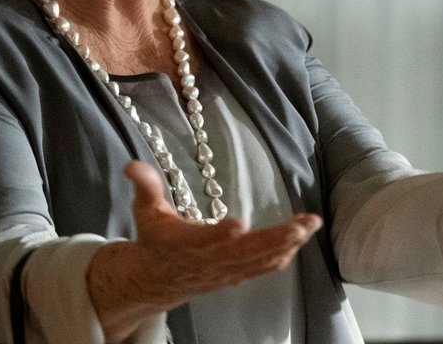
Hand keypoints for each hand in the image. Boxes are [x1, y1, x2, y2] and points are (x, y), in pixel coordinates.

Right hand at [87, 161, 320, 340]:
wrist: (156, 278)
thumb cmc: (155, 238)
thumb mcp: (145, 210)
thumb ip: (144, 186)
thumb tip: (132, 165)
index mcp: (187, 243)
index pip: (206, 240)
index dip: (221, 235)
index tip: (237, 225)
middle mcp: (211, 259)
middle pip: (247, 252)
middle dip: (276, 239)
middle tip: (302, 224)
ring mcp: (227, 270)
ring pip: (262, 260)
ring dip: (288, 244)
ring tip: (310, 225)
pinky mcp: (237, 274)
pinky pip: (264, 267)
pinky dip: (284, 255)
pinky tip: (300, 239)